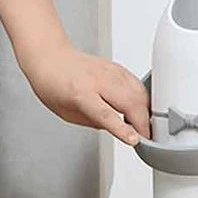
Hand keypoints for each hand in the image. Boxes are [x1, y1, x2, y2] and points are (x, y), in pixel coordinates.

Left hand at [22, 42, 150, 145]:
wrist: (51, 58)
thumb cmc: (54, 85)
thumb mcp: (68, 114)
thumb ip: (95, 122)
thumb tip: (118, 128)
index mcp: (80, 94)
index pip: (106, 114)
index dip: (122, 129)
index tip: (135, 139)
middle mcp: (98, 80)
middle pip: (130, 102)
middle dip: (142, 122)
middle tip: (145, 136)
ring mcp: (110, 71)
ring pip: (139, 92)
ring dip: (146, 111)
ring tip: (143, 124)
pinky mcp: (118, 67)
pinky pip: (138, 84)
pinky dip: (143, 98)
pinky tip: (141, 107)